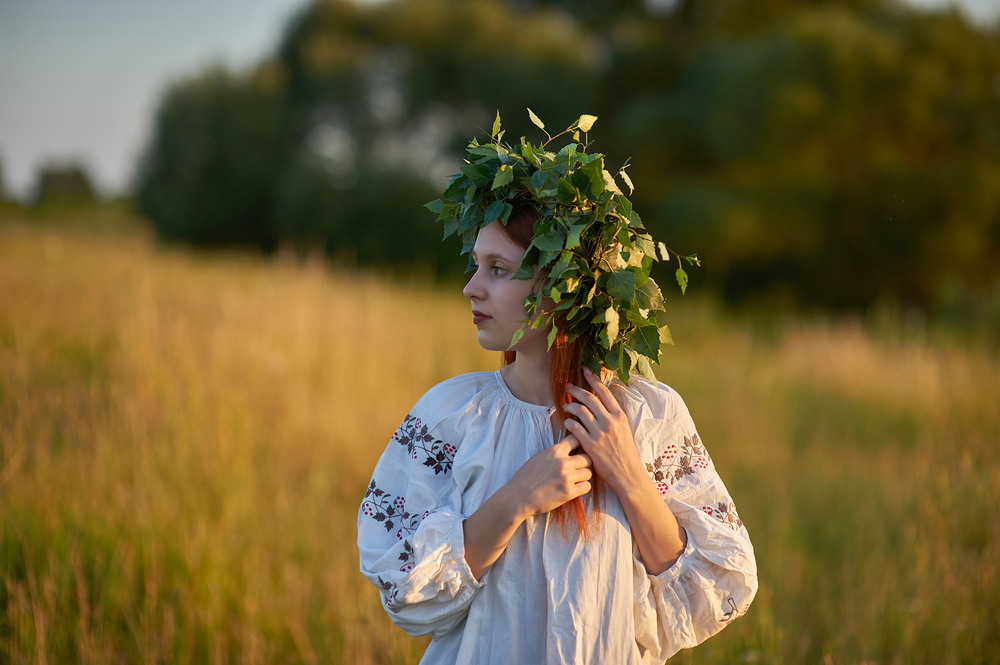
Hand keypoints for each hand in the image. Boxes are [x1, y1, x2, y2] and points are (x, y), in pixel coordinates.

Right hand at [507, 434, 592, 518]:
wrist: (517, 496)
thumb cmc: (525, 477)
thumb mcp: (539, 457)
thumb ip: (555, 453)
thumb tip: (568, 448)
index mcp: (554, 451)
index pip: (577, 439)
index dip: (580, 445)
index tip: (578, 451)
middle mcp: (562, 462)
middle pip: (587, 458)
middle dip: (585, 464)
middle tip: (578, 470)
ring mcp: (566, 477)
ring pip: (589, 473)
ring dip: (584, 477)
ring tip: (575, 480)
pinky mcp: (568, 492)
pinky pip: (587, 486)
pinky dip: (583, 488)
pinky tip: (575, 489)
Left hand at [563, 367, 645, 494]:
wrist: (628, 474)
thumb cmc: (626, 453)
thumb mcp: (624, 430)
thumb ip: (613, 417)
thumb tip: (600, 404)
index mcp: (619, 415)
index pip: (604, 391)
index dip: (592, 378)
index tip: (584, 370)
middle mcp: (610, 421)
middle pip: (589, 398)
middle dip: (576, 390)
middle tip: (567, 387)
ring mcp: (600, 432)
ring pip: (580, 410)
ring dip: (570, 405)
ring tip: (565, 405)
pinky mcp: (590, 444)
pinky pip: (574, 427)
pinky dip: (568, 422)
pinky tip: (567, 423)